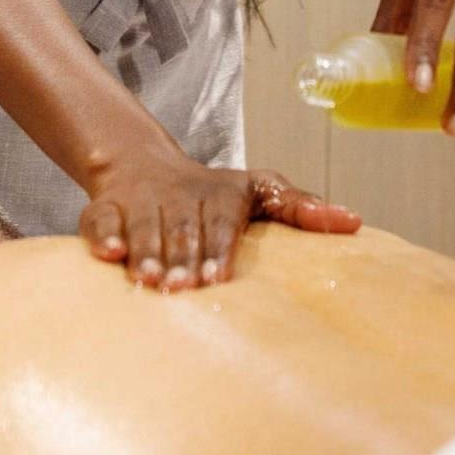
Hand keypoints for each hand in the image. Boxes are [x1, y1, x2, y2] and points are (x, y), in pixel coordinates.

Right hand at [78, 149, 360, 291]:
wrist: (144, 165)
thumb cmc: (214, 193)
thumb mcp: (261, 190)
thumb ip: (301, 209)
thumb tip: (355, 222)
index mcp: (221, 194)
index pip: (221, 221)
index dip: (218, 248)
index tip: (218, 276)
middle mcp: (179, 195)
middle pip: (182, 228)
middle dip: (182, 258)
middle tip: (182, 289)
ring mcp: (142, 200)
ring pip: (143, 225)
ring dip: (146, 253)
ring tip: (149, 282)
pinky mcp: (107, 207)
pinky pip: (99, 220)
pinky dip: (102, 236)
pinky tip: (108, 256)